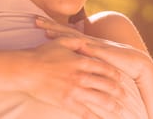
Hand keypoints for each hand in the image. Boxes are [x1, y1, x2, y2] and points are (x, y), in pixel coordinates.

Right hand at [22, 37, 146, 117]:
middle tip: (126, 96)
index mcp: (81, 61)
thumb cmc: (42, 54)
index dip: (115, 74)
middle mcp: (81, 77)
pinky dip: (95, 117)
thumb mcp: (61, 42)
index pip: (104, 68)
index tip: (121, 79)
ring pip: (100, 100)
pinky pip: (85, 112)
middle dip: (118, 92)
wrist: (26, 70)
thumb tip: (87, 42)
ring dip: (112, 107)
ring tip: (120, 111)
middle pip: (106, 85)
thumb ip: (76, 41)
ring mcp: (74, 91)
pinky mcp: (67, 102)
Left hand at [35, 17, 151, 81]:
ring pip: (75, 38)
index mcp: (85, 42)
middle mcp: (89, 41)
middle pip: (66, 31)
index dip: (51, 26)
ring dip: (62, 34)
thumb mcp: (95, 58)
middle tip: (34, 20)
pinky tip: (73, 44)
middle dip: (50, 26)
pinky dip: (82, 47)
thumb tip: (66, 56)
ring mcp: (96, 46)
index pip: (65, 32)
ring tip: (47, 31)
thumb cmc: (115, 62)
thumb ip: (82, 56)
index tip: (36, 21)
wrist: (136, 63)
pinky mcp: (105, 53)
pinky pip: (91, 50)